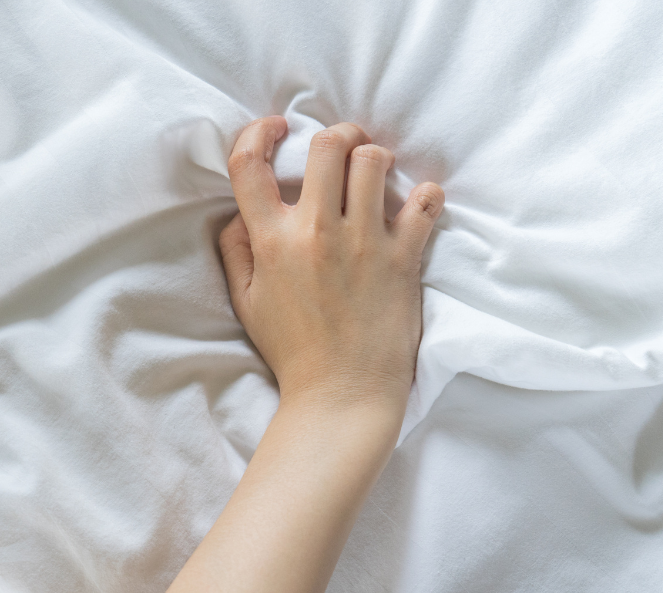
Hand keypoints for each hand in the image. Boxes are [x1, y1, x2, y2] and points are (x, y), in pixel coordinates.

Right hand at [219, 116, 442, 419]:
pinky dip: (427, 197)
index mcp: (272, 241)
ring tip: (374, 178)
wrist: (341, 393)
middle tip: (342, 151)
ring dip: (375, 160)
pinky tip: (418, 206)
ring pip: (375, 161)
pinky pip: (426, 202)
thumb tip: (240, 212)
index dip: (258, 133)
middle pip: (328, 145)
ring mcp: (365, 243)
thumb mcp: (246, 301)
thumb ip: (236, 250)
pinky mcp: (404, 258)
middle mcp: (317, 232)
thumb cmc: (292, 350)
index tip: (275, 130)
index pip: (250, 165)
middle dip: (336, 136)